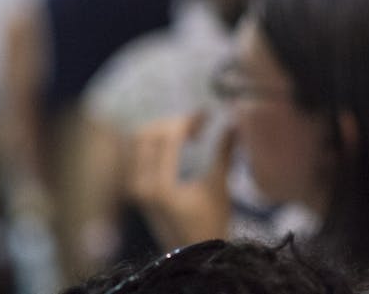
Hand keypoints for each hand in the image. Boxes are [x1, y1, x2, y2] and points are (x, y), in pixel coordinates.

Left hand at [126, 113, 234, 249]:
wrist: (193, 253)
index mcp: (161, 187)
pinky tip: (177, 146)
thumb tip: (235, 124)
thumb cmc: (211, 223)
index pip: (167, 138)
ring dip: (161, 131)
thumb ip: (224, 153)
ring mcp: (133, 188)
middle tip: (198, 126)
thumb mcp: (219, 187)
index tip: (206, 115)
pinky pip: (134, 154)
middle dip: (172, 124)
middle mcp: (140, 186)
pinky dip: (152, 142)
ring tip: (188, 136)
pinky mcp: (134, 188)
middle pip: (146, 135)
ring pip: (136, 143)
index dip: (187, 120)